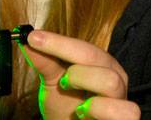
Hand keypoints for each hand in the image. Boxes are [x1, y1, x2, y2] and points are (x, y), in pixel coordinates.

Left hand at [20, 30, 140, 119]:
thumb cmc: (65, 108)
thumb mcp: (52, 83)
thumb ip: (43, 62)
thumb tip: (25, 41)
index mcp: (100, 65)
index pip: (84, 47)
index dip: (59, 42)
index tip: (34, 38)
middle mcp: (115, 78)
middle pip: (99, 59)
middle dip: (73, 67)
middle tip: (62, 82)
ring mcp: (122, 98)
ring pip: (111, 81)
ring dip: (86, 86)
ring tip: (76, 102)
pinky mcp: (126, 118)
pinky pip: (124, 111)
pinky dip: (102, 109)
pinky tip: (85, 112)